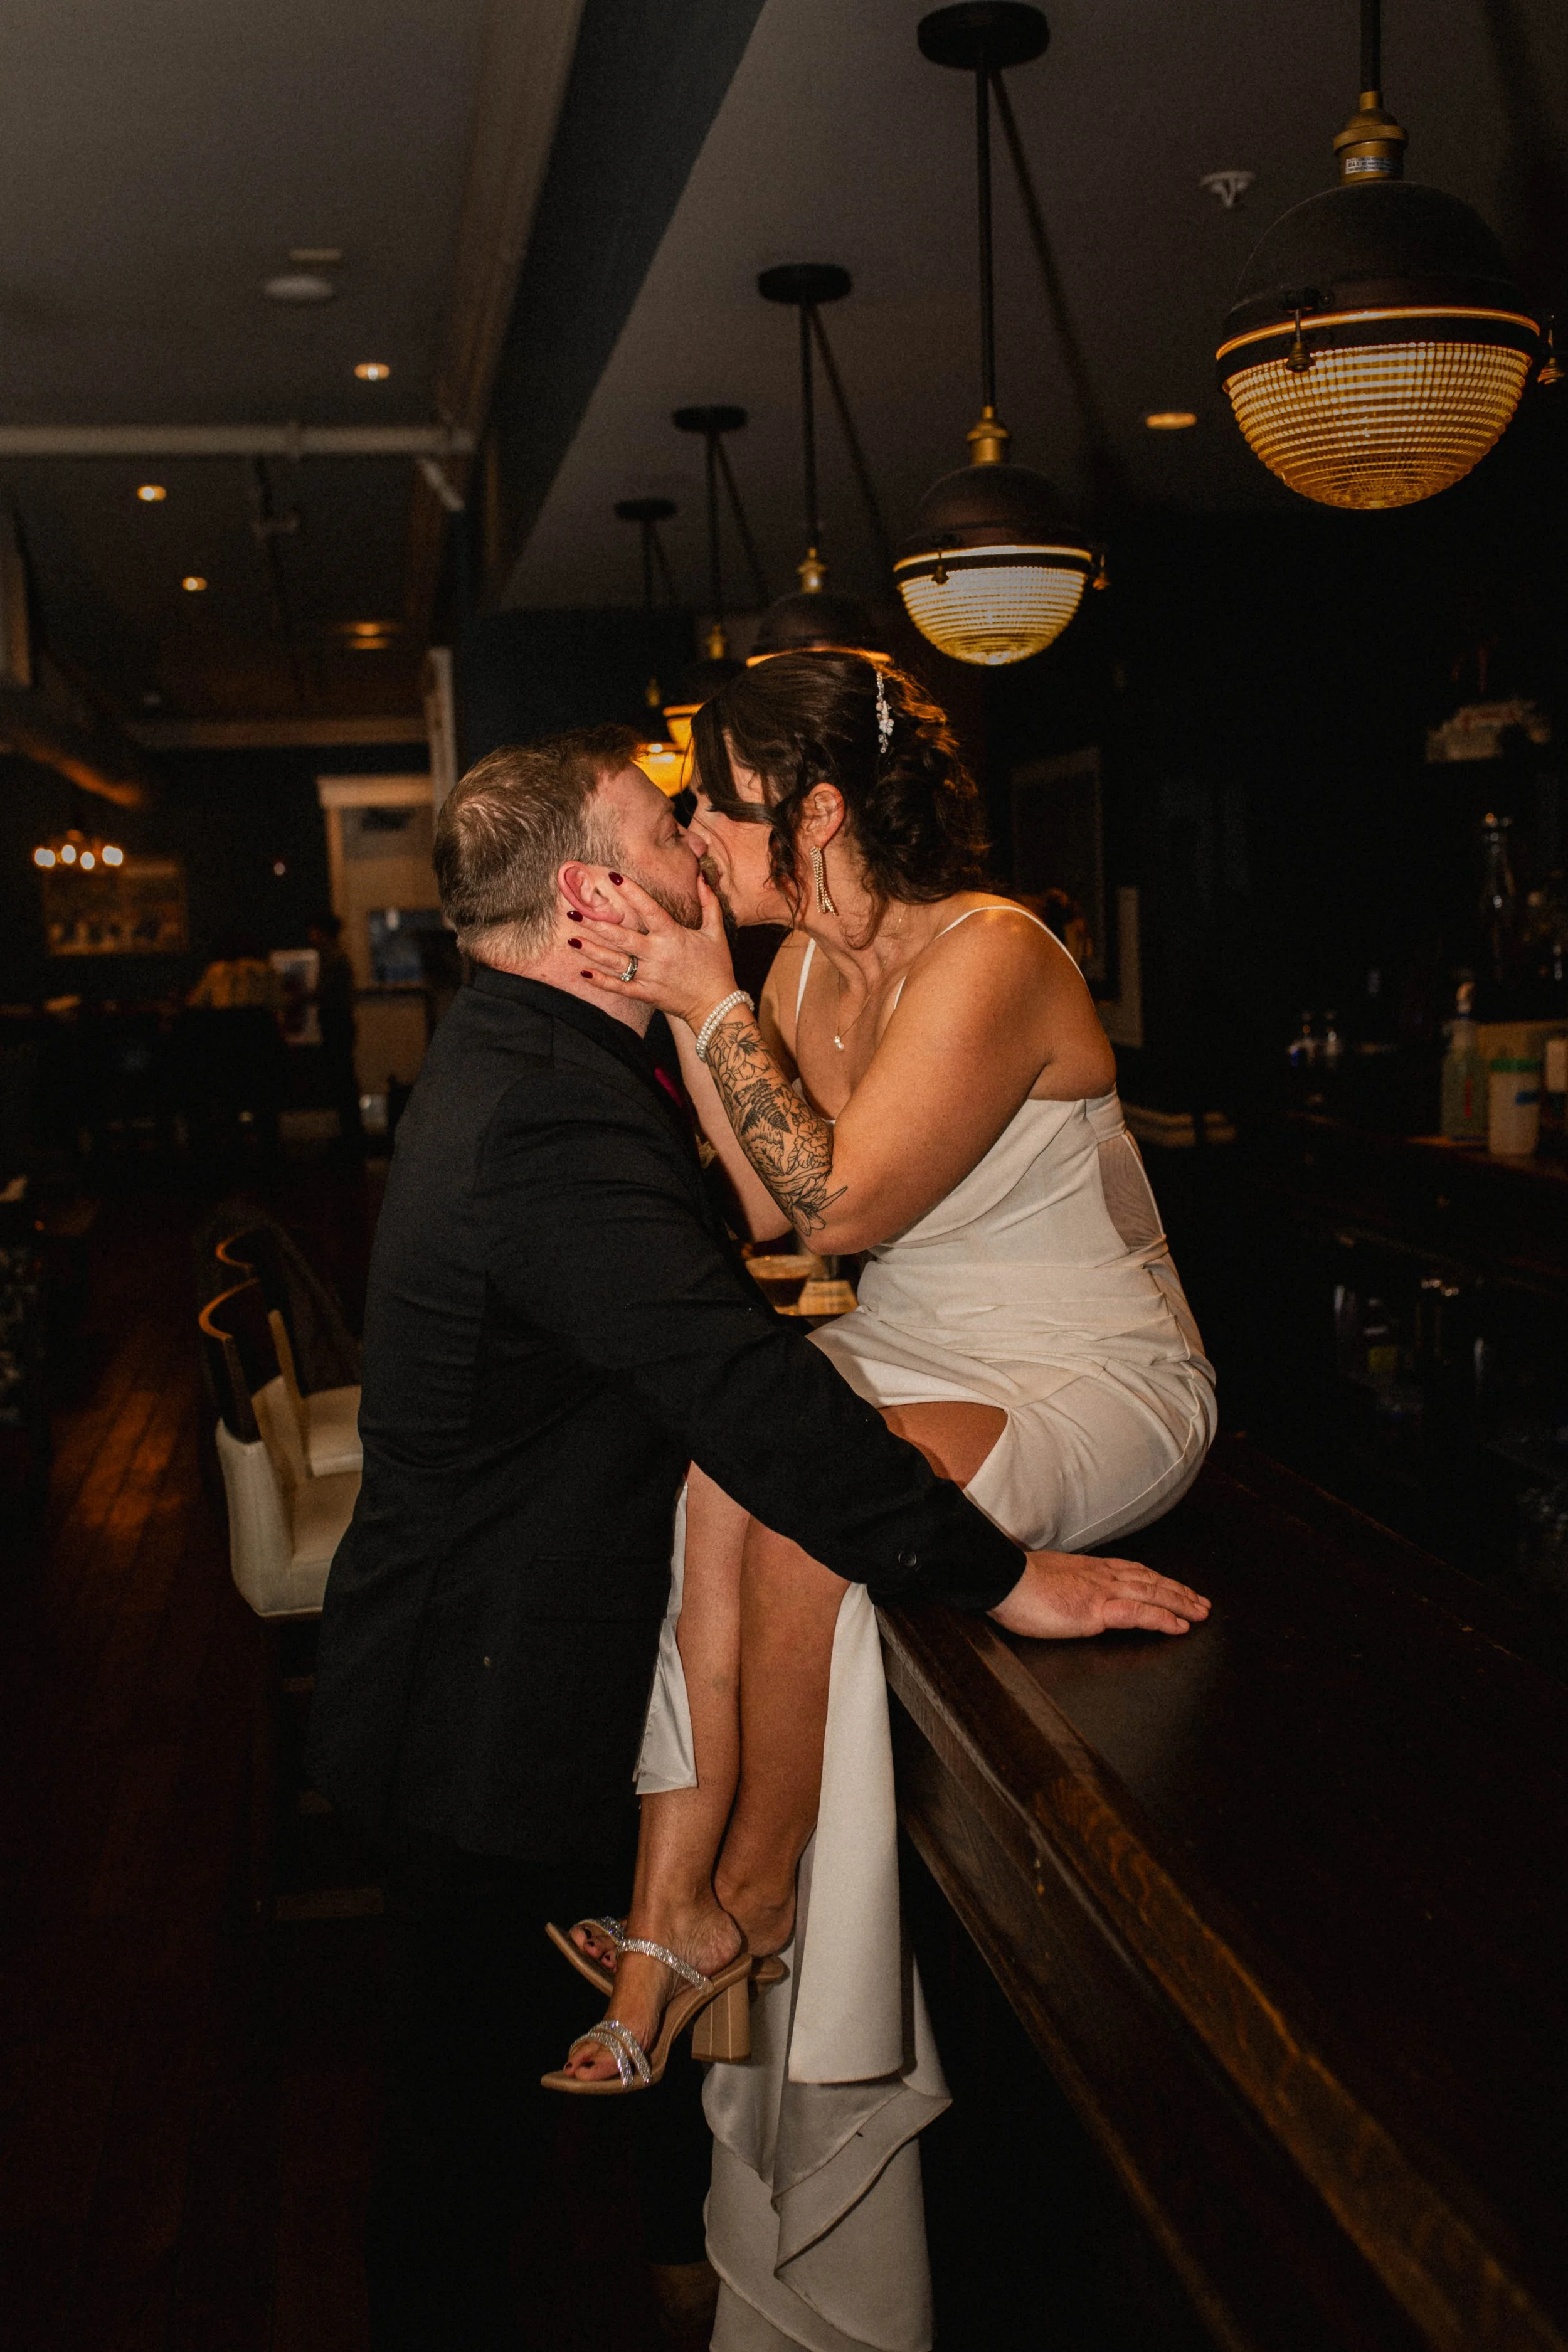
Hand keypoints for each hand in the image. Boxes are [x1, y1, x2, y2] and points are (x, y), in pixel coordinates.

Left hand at [571, 871, 740, 1032]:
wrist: (717, 1006)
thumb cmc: (717, 967)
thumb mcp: (716, 932)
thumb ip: (709, 903)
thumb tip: (702, 876)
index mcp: (673, 936)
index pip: (649, 909)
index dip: (631, 892)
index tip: (612, 877)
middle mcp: (657, 955)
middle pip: (622, 936)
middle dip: (596, 924)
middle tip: (574, 912)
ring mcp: (649, 976)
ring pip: (615, 961)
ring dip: (592, 950)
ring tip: (571, 940)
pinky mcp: (646, 994)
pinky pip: (620, 987)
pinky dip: (601, 982)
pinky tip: (583, 973)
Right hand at [989, 1550, 1209, 1638]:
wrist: (1003, 1579)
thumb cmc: (1016, 1584)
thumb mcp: (1048, 1579)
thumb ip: (1066, 1586)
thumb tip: (1067, 1594)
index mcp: (1090, 1569)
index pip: (1134, 1571)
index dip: (1158, 1580)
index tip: (1175, 1586)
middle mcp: (1102, 1576)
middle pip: (1151, 1581)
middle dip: (1179, 1592)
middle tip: (1201, 1603)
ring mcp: (1102, 1591)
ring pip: (1153, 1593)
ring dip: (1181, 1603)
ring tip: (1200, 1613)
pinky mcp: (1098, 1610)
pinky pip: (1140, 1613)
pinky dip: (1163, 1618)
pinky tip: (1180, 1625)